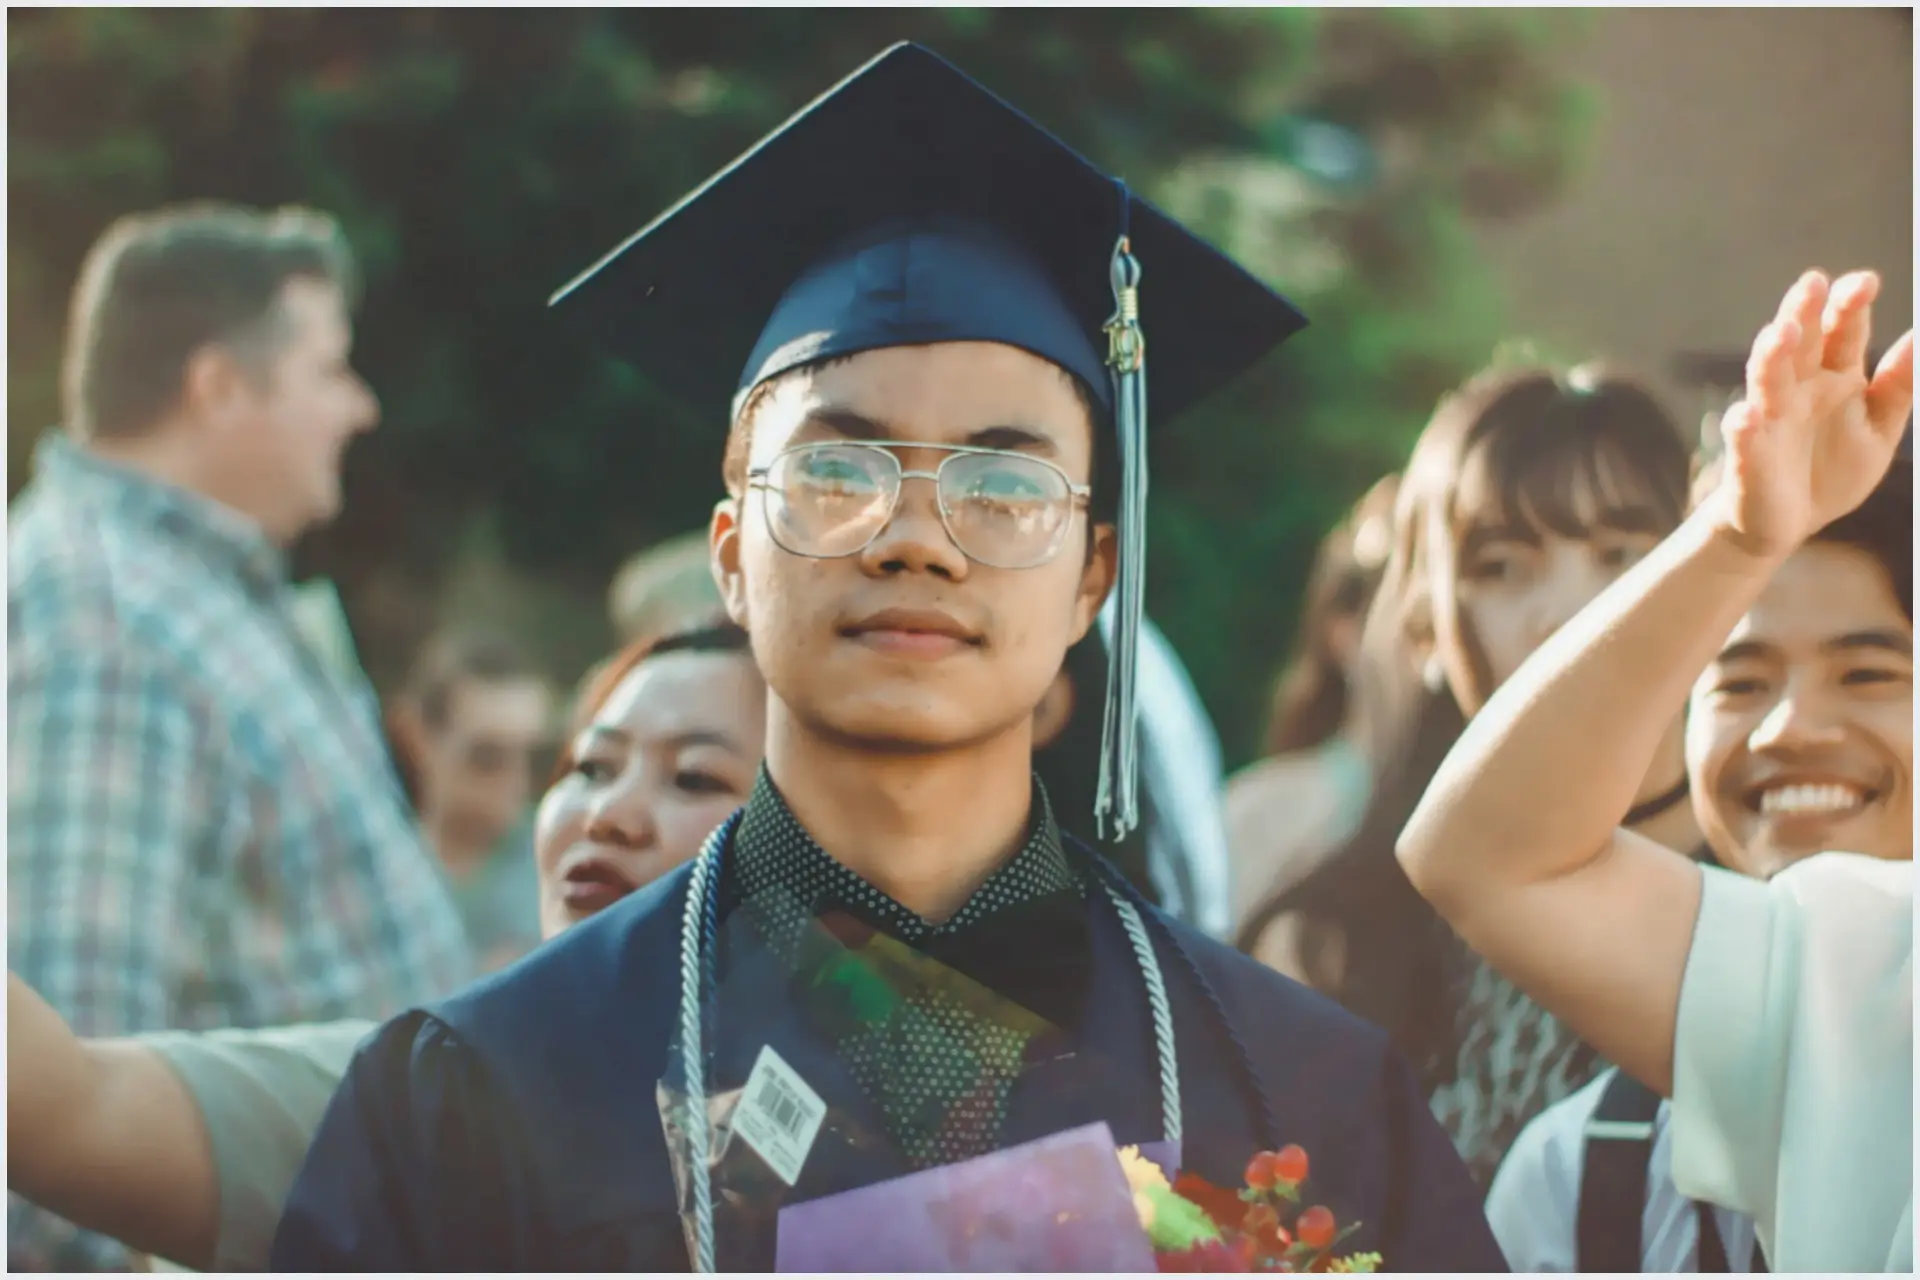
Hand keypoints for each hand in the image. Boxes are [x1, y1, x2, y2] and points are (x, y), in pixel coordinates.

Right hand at [1711, 269, 1913, 559]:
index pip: (1842, 332)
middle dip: (1803, 311)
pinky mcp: (1748, 456)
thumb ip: (1898, 387)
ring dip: (1771, 356)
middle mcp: (1797, 389)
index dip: (1850, 305)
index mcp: (1834, 377)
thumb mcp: (1879, 431)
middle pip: (1799, 342)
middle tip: (1813, 282)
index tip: (1866, 282)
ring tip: (1782, 333)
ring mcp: (1769, 419)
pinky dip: (1742, 427)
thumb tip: (1918, 337)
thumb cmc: (1831, 472)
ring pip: (1766, 379)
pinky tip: (1746, 416)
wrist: (1789, 524)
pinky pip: (1743, 439)